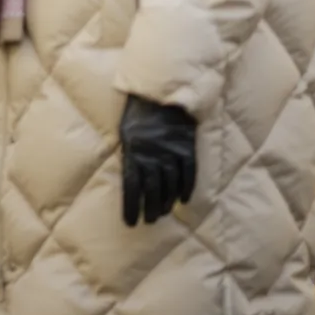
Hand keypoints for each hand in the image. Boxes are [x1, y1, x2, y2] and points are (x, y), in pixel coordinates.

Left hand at [119, 94, 196, 225]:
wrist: (162, 92)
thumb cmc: (138, 111)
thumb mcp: (125, 132)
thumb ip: (129, 154)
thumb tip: (129, 178)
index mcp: (133, 151)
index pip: (131, 186)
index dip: (130, 206)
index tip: (130, 223)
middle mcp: (152, 155)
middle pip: (152, 190)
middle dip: (149, 209)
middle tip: (149, 221)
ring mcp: (171, 153)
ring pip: (170, 185)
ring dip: (166, 202)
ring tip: (163, 213)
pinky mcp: (187, 148)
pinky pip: (189, 174)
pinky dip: (186, 188)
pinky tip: (183, 200)